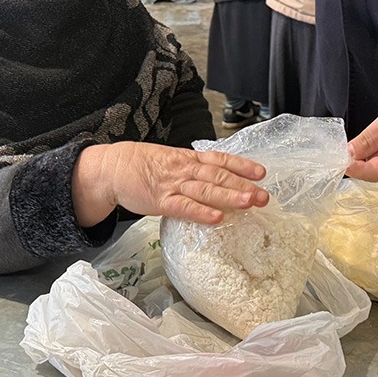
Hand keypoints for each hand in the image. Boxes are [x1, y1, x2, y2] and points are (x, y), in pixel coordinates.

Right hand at [72, 141, 267, 227]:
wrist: (114, 168)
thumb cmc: (143, 166)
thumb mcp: (172, 162)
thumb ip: (193, 170)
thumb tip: (217, 179)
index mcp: (189, 159)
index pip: (220, 160)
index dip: (241, 166)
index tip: (261, 172)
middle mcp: (185, 169)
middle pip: (219, 176)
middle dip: (243, 185)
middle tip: (263, 195)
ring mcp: (173, 185)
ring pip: (206, 190)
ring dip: (229, 196)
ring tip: (249, 202)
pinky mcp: (161, 201)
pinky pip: (184, 207)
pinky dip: (201, 212)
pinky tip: (217, 217)